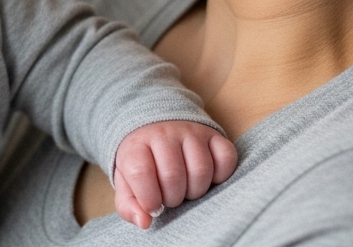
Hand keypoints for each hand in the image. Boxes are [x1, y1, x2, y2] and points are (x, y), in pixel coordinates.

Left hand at [112, 121, 235, 228]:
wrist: (158, 129)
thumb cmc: (143, 163)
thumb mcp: (127, 183)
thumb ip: (129, 205)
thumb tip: (144, 222)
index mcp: (137, 145)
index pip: (140, 172)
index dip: (148, 198)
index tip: (153, 207)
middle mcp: (164, 133)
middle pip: (173, 175)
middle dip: (173, 198)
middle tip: (171, 197)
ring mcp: (191, 132)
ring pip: (201, 169)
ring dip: (196, 190)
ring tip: (186, 189)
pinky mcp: (214, 135)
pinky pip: (226, 158)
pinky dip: (220, 176)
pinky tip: (207, 179)